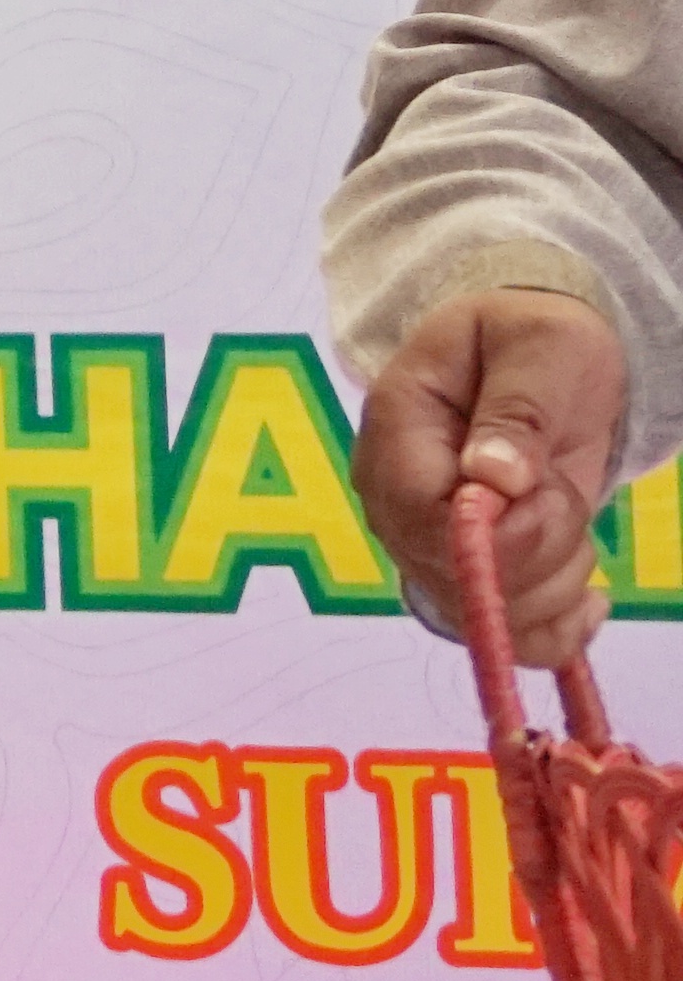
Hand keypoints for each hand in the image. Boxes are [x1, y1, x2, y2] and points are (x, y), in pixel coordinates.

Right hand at [359, 286, 627, 664]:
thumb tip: (494, 478)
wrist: (542, 363)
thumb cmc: (537, 342)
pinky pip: (502, 637)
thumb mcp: (543, 347)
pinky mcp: (457, 574)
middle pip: (446, 573)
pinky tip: (589, 600)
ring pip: (482, 613)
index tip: (547, 490)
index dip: (492, 529)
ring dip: (555, 582)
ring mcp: (420, 541)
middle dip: (537, 552)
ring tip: (566, 514)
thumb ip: (519, 409)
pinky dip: (557, 632)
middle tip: (562, 490)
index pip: (419, 513)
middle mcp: (392, 495)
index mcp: (397, 426)